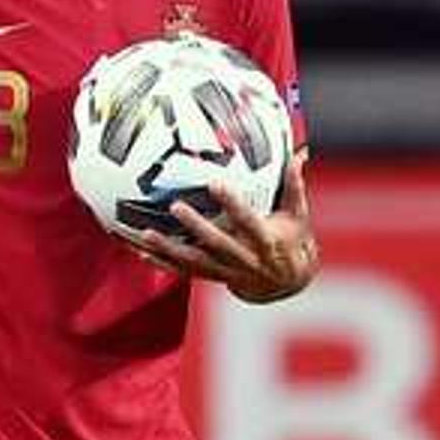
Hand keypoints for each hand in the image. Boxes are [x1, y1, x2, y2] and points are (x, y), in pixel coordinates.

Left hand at [126, 154, 316, 302]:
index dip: (232, 204)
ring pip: (195, 262)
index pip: (248, 221)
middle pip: (217, 243)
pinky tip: (140, 252)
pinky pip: (185, 272)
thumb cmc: (292, 241)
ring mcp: (227, 271)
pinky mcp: (214, 278)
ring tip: (145, 234)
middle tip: (175, 207)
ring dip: (168, 249)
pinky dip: (163, 263)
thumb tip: (298, 155)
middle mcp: (245, 259)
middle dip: (195, 227)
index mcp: (266, 241)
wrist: (288, 283)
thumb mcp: (298, 216)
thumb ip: (294, 187)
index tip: (215, 184)